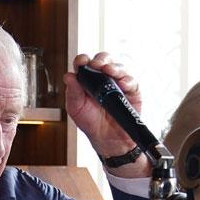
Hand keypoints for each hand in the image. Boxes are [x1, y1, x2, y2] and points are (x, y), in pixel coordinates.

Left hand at [63, 53, 148, 171]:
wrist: (107, 139)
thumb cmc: (90, 122)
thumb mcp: (76, 108)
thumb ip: (72, 92)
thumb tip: (68, 76)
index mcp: (86, 79)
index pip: (84, 63)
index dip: (83, 60)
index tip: (82, 63)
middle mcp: (102, 77)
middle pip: (103, 59)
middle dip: (100, 60)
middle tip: (97, 66)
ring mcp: (117, 82)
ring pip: (118, 67)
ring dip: (114, 67)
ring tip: (109, 71)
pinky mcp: (131, 91)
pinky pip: (131, 81)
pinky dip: (127, 81)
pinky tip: (123, 85)